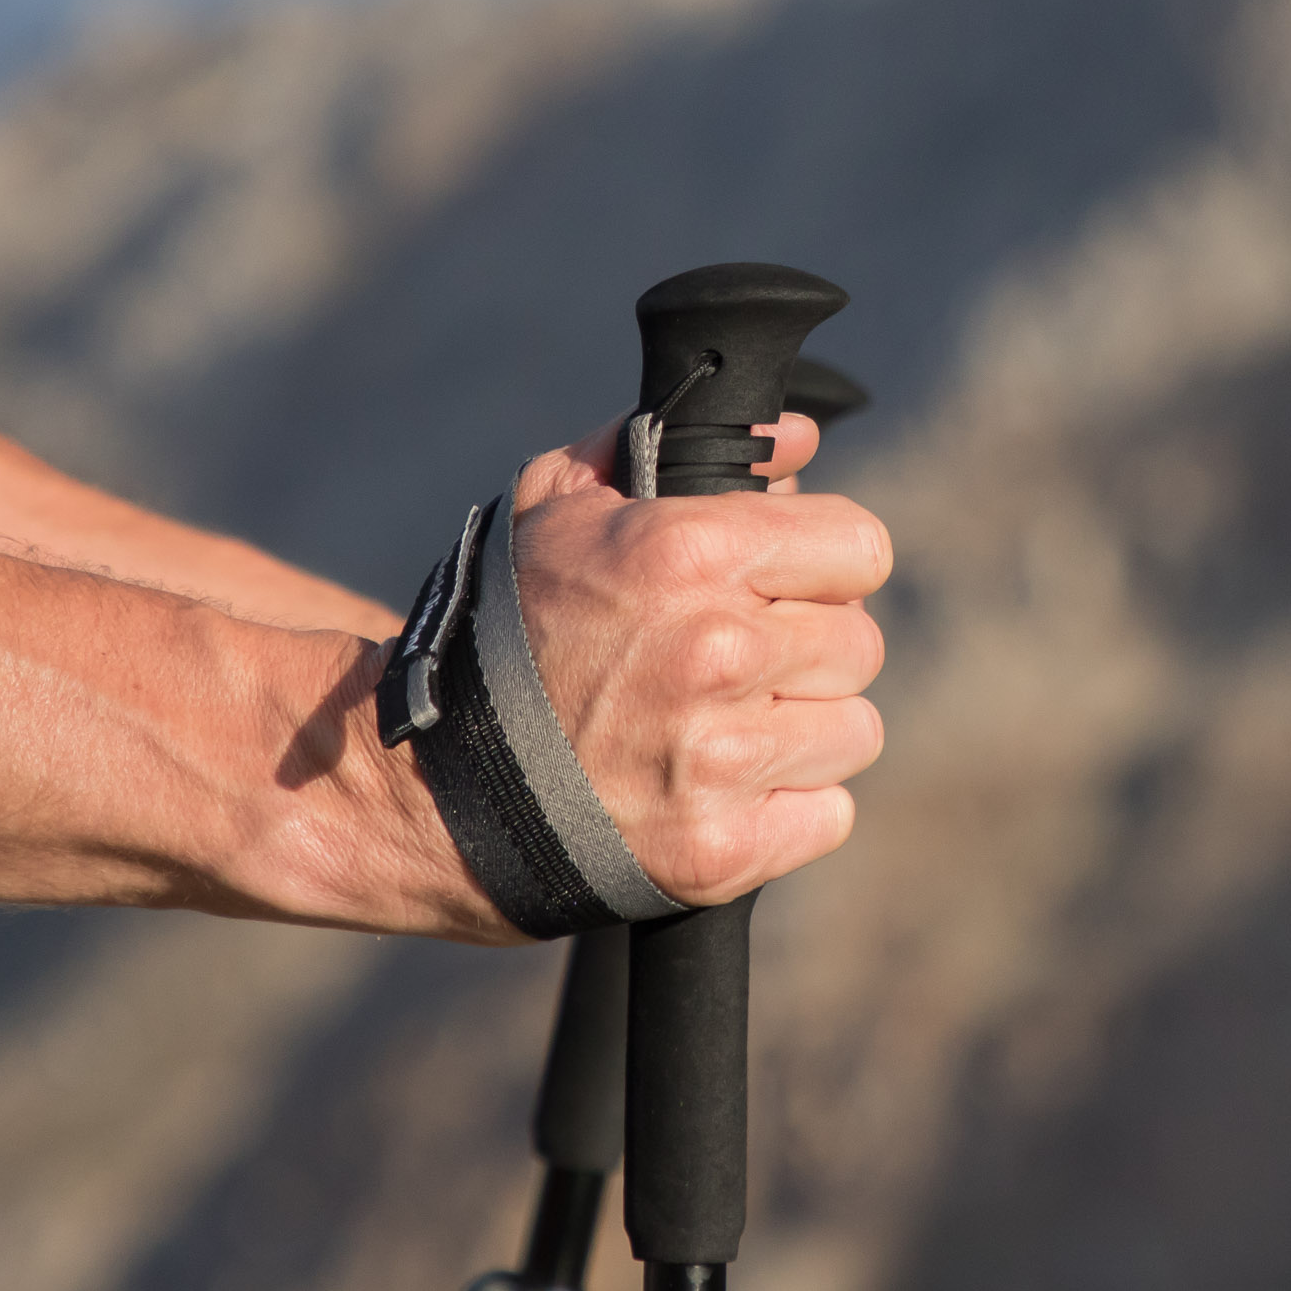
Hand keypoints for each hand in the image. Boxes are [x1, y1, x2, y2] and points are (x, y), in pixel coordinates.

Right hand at [508, 413, 888, 903]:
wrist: (431, 786)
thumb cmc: (501, 636)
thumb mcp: (558, 510)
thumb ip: (672, 450)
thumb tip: (799, 440)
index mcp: (688, 554)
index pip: (859, 548)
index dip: (822, 566)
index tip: (783, 588)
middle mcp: (716, 651)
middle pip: (858, 645)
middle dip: (806, 653)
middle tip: (738, 669)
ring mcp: (720, 759)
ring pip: (852, 732)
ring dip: (802, 732)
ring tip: (723, 733)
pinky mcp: (723, 850)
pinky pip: (828, 814)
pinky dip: (787, 809)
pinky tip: (718, 791)